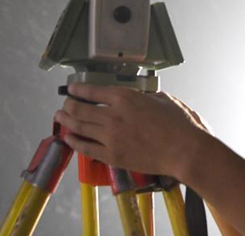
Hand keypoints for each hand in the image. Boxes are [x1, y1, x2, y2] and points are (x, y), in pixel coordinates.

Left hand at [54, 84, 211, 177]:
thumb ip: (146, 97)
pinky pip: (86, 148)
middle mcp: (113, 115)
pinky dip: (74, 142)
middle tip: (64, 105)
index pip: (92, 91)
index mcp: (125, 97)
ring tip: (60, 117)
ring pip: (79, 127)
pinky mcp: (112, 156)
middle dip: (69, 105)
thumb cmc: (178, 124)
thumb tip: (141, 98)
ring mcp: (111, 137)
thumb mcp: (162, 99)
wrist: (183, 150)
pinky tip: (69, 138)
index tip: (71, 89)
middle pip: (80, 109)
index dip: (78, 90)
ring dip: (66, 121)